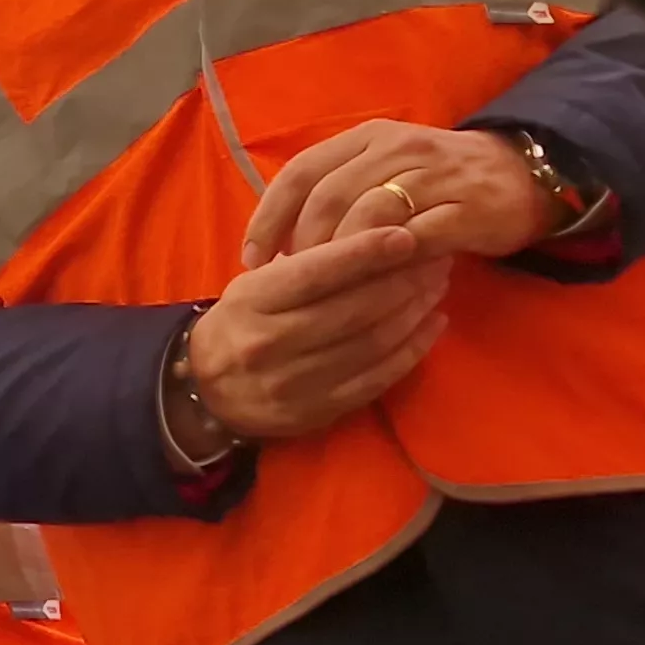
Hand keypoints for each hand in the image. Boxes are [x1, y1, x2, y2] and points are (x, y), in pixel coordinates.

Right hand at [184, 229, 450, 439]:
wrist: (207, 391)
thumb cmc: (241, 322)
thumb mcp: (254, 285)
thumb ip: (303, 264)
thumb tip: (371, 232)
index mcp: (252, 302)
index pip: (315, 273)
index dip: (365, 252)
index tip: (405, 234)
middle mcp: (271, 342)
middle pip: (352, 308)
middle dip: (402, 279)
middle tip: (436, 255)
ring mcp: (296, 383)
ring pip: (371, 343)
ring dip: (413, 312)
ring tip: (437, 284)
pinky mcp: (319, 412)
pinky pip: (377, 379)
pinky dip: (412, 351)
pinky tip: (432, 325)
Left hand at [242, 121, 555, 264]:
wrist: (522, 176)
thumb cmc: (440, 181)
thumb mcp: (385, 172)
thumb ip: (339, 193)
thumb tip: (280, 241)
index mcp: (368, 138)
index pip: (301, 170)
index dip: (270, 216)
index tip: (251, 258)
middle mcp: (396, 149)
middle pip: (328, 197)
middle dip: (300, 245)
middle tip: (289, 284)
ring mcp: (431, 176)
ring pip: (366, 218)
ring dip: (339, 260)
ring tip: (326, 293)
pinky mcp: (463, 209)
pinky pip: (413, 240)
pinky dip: (386, 267)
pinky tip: (372, 292)